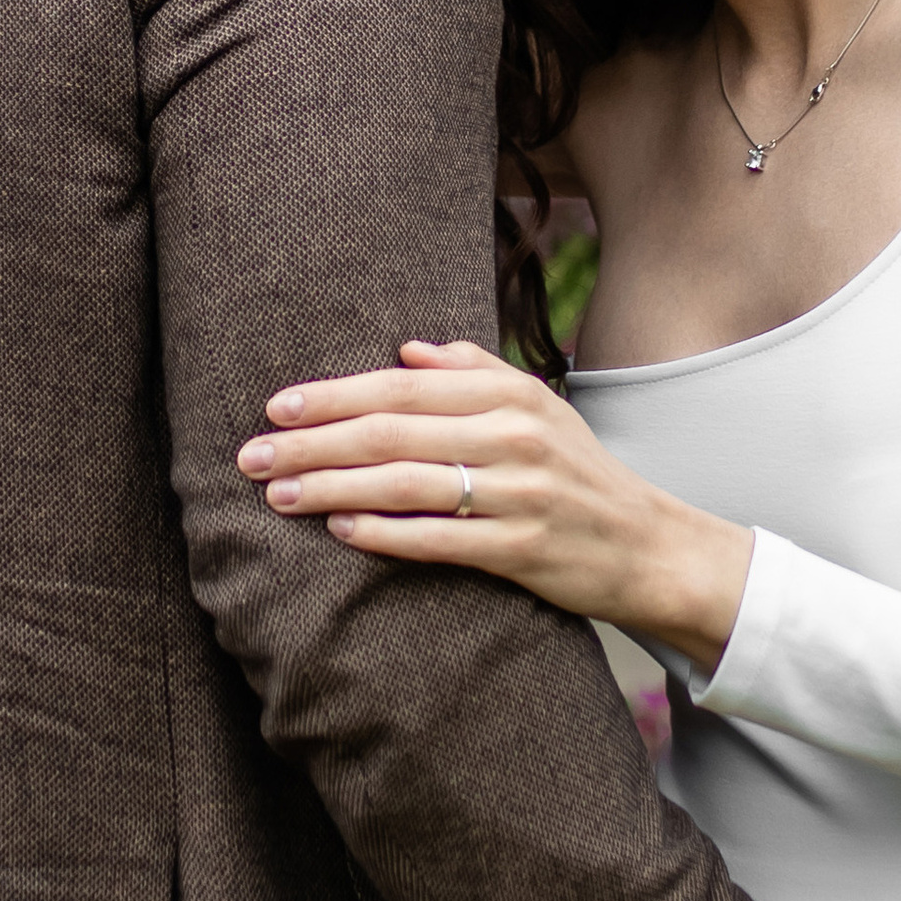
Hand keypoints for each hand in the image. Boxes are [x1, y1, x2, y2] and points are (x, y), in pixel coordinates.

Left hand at [239, 339, 751, 667]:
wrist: (648, 546)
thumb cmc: (577, 473)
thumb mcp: (538, 407)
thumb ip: (474, 371)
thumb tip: (407, 350)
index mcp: (510, 394)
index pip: (402, 386)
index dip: (334, 395)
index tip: (276, 408)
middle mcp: (515, 436)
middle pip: (392, 431)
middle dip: (313, 443)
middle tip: (252, 456)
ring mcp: (520, 493)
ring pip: (405, 483)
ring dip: (332, 487)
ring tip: (278, 495)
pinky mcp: (524, 550)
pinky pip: (440, 538)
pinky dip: (385, 533)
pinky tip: (339, 530)